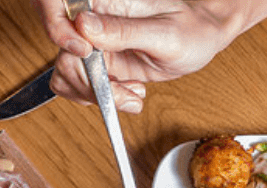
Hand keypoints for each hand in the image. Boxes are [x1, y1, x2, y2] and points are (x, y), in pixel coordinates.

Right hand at [32, 0, 249, 111]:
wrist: (203, 41)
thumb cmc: (193, 30)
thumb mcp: (163, 33)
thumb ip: (122, 31)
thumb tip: (84, 25)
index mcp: (107, 6)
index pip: (63, 16)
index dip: (62, 37)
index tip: (85, 54)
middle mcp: (96, 24)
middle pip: (63, 55)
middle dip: (90, 83)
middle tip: (122, 91)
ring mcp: (96, 46)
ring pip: (66, 77)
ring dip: (96, 96)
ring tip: (130, 94)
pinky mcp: (100, 66)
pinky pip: (79, 88)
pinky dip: (101, 100)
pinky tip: (127, 93)